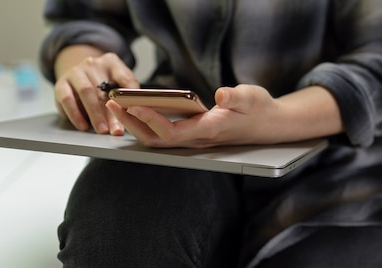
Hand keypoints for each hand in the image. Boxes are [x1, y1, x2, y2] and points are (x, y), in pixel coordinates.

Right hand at [54, 48, 138, 134]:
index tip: (132, 109)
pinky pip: (67, 99)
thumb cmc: (104, 84)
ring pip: (86, 92)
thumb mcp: (120, 83)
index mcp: (111, 62)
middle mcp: (92, 64)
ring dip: (95, 114)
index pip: (124, 76)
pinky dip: (75, 114)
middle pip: (104, 88)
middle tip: (117, 129)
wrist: (79, 76)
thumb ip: (128, 93)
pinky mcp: (61, 84)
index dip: (129, 94)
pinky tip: (83, 125)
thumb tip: (136, 111)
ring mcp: (75, 72)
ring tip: (102, 130)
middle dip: (112, 112)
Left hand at [106, 84, 279, 147]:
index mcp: (209, 130)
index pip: (172, 132)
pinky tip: (137, 108)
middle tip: (111, 103)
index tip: (132, 104)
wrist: (270, 124)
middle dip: (132, 123)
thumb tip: (221, 93)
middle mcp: (198, 138)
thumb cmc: (259, 110)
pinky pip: (165, 132)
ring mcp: (195, 137)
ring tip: (117, 105)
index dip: (150, 120)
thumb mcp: (252, 97)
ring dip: (135, 124)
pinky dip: (147, 122)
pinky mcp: (194, 132)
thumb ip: (237, 96)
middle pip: (157, 139)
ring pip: (158, 138)